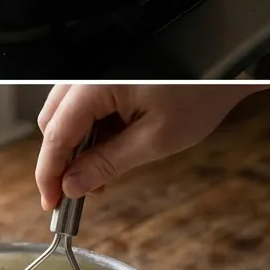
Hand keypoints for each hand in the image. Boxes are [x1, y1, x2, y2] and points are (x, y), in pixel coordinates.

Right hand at [34, 84, 265, 210]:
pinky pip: (80, 109)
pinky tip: (107, 151)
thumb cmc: (198, 94)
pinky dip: (89, 133)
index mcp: (94, 85)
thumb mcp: (154, 139)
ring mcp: (91, 76)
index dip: (49, 173)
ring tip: (100, 175)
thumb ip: (107, 163)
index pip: (56, 135)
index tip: (51, 201)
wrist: (221, 69)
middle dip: (62, 162)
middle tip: (77, 192)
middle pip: (52, 124)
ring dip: (77, 149)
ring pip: (64, 118)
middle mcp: (85, 76)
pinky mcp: (101, 79)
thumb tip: (72, 185)